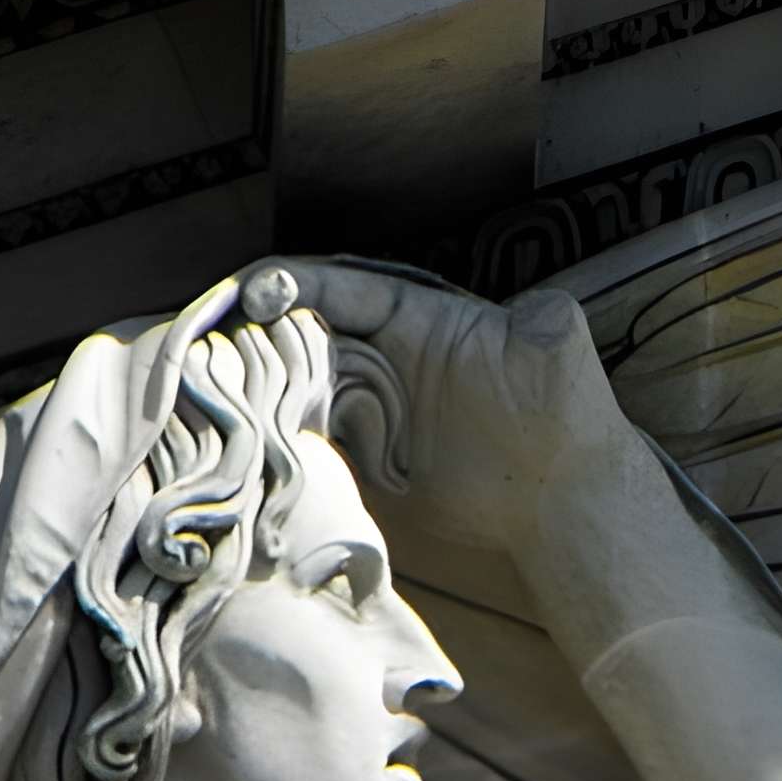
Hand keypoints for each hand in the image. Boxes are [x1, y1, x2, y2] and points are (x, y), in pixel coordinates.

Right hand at [243, 257, 632, 554]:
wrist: (563, 494)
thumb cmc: (567, 413)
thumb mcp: (558, 348)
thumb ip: (542, 318)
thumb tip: (539, 307)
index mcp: (418, 318)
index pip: (341, 290)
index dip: (295, 286)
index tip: (255, 292)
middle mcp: (387, 357)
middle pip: (304, 333)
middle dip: (258, 332)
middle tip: (214, 346)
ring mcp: (375, 407)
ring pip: (298, 384)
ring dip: (259, 384)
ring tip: (214, 390)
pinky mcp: (369, 456)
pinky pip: (312, 438)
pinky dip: (279, 435)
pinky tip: (246, 440)